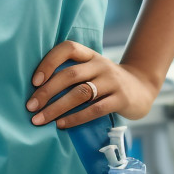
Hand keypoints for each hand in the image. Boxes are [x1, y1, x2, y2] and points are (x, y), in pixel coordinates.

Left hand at [26, 40, 158, 129]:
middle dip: (47, 91)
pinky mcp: (121, 99)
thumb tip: (37, 89)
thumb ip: (72, 73)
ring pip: (81, 93)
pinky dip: (76, 118)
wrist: (142, 87)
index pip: (67, 48)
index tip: (34, 81)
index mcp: (89, 54)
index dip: (49, 62)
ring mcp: (112, 81)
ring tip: (41, 119)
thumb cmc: (106, 80)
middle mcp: (100, 64)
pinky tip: (62, 125)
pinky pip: (95, 109)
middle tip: (31, 106)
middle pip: (70, 74)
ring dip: (57, 107)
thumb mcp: (91, 69)